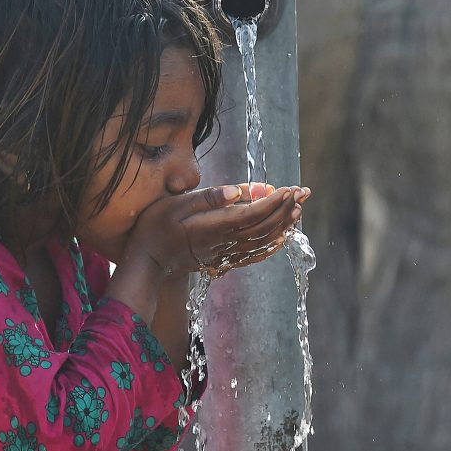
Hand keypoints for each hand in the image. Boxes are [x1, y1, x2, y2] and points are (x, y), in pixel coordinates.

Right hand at [124, 182, 309, 276]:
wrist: (147, 261)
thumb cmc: (157, 226)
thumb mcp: (176, 204)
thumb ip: (208, 198)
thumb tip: (239, 191)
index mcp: (214, 226)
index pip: (253, 213)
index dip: (274, 201)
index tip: (290, 188)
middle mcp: (224, 242)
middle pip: (263, 226)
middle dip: (286, 209)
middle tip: (303, 193)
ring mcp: (225, 254)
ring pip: (262, 240)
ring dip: (283, 225)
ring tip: (298, 210)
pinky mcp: (223, 261)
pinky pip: (254, 255)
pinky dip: (272, 245)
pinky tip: (282, 238)